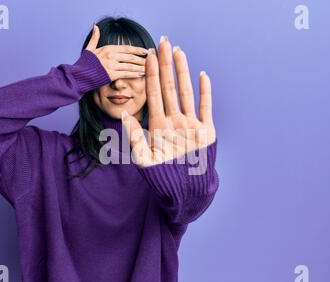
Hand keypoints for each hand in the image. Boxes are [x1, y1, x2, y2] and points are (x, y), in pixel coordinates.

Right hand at [85, 24, 148, 80]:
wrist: (78, 76)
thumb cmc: (84, 64)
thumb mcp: (89, 49)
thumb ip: (94, 37)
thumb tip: (95, 26)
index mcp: (108, 48)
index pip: (126, 48)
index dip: (137, 49)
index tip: (145, 51)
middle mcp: (111, 55)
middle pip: (130, 56)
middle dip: (142, 58)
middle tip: (152, 60)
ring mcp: (111, 65)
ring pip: (130, 65)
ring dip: (141, 67)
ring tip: (150, 68)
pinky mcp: (111, 75)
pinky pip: (126, 74)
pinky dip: (135, 74)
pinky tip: (142, 74)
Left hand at [121, 36, 215, 166]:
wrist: (185, 191)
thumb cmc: (163, 178)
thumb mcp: (144, 158)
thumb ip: (134, 136)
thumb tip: (124, 114)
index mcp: (158, 125)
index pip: (153, 94)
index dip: (149, 74)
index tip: (146, 55)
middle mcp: (174, 120)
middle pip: (169, 87)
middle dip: (164, 64)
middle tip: (162, 42)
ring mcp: (190, 124)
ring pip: (186, 92)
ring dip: (183, 71)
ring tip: (179, 52)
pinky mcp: (206, 131)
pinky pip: (205, 107)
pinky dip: (204, 92)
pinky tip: (202, 75)